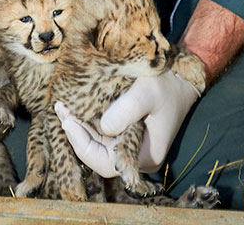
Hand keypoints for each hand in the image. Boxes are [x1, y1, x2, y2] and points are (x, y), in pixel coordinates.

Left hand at [55, 70, 200, 176]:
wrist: (182, 78)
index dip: (82, 146)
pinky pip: (103, 134)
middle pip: (97, 155)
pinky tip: (76, 109)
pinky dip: (88, 123)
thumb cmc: (166, 85)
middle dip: (76, 134)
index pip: (104, 164)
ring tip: (64, 108)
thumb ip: (125, 111)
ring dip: (79, 128)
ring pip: (98, 145)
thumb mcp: (146, 93)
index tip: (68, 122)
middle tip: (61, 110)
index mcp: (144, 155)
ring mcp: (131, 145)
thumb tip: (102, 126)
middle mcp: (136, 155)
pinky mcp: (128, 132)